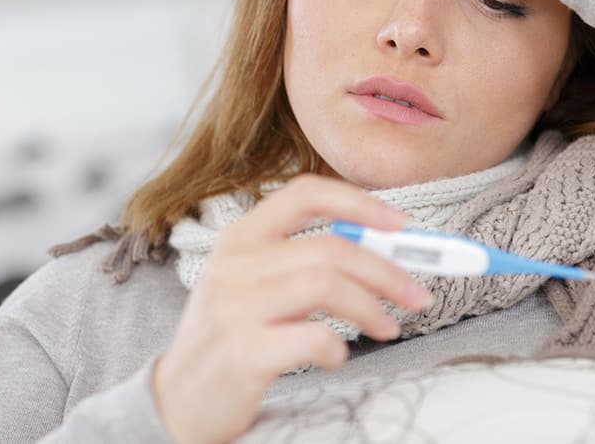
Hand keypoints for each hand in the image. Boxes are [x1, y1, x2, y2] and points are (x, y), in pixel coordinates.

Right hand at [151, 175, 430, 443]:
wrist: (178, 401)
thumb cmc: (231, 337)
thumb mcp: (254, 284)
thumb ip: (305, 260)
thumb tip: (386, 251)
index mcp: (240, 237)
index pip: (305, 193)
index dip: (361, 203)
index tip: (402, 225)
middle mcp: (234, 265)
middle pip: (331, 247)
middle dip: (387, 270)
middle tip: (417, 294)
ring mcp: (235, 308)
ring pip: (327, 284)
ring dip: (372, 307)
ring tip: (387, 328)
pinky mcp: (242, 354)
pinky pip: (312, 337)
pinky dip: (339, 348)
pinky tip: (337, 358)